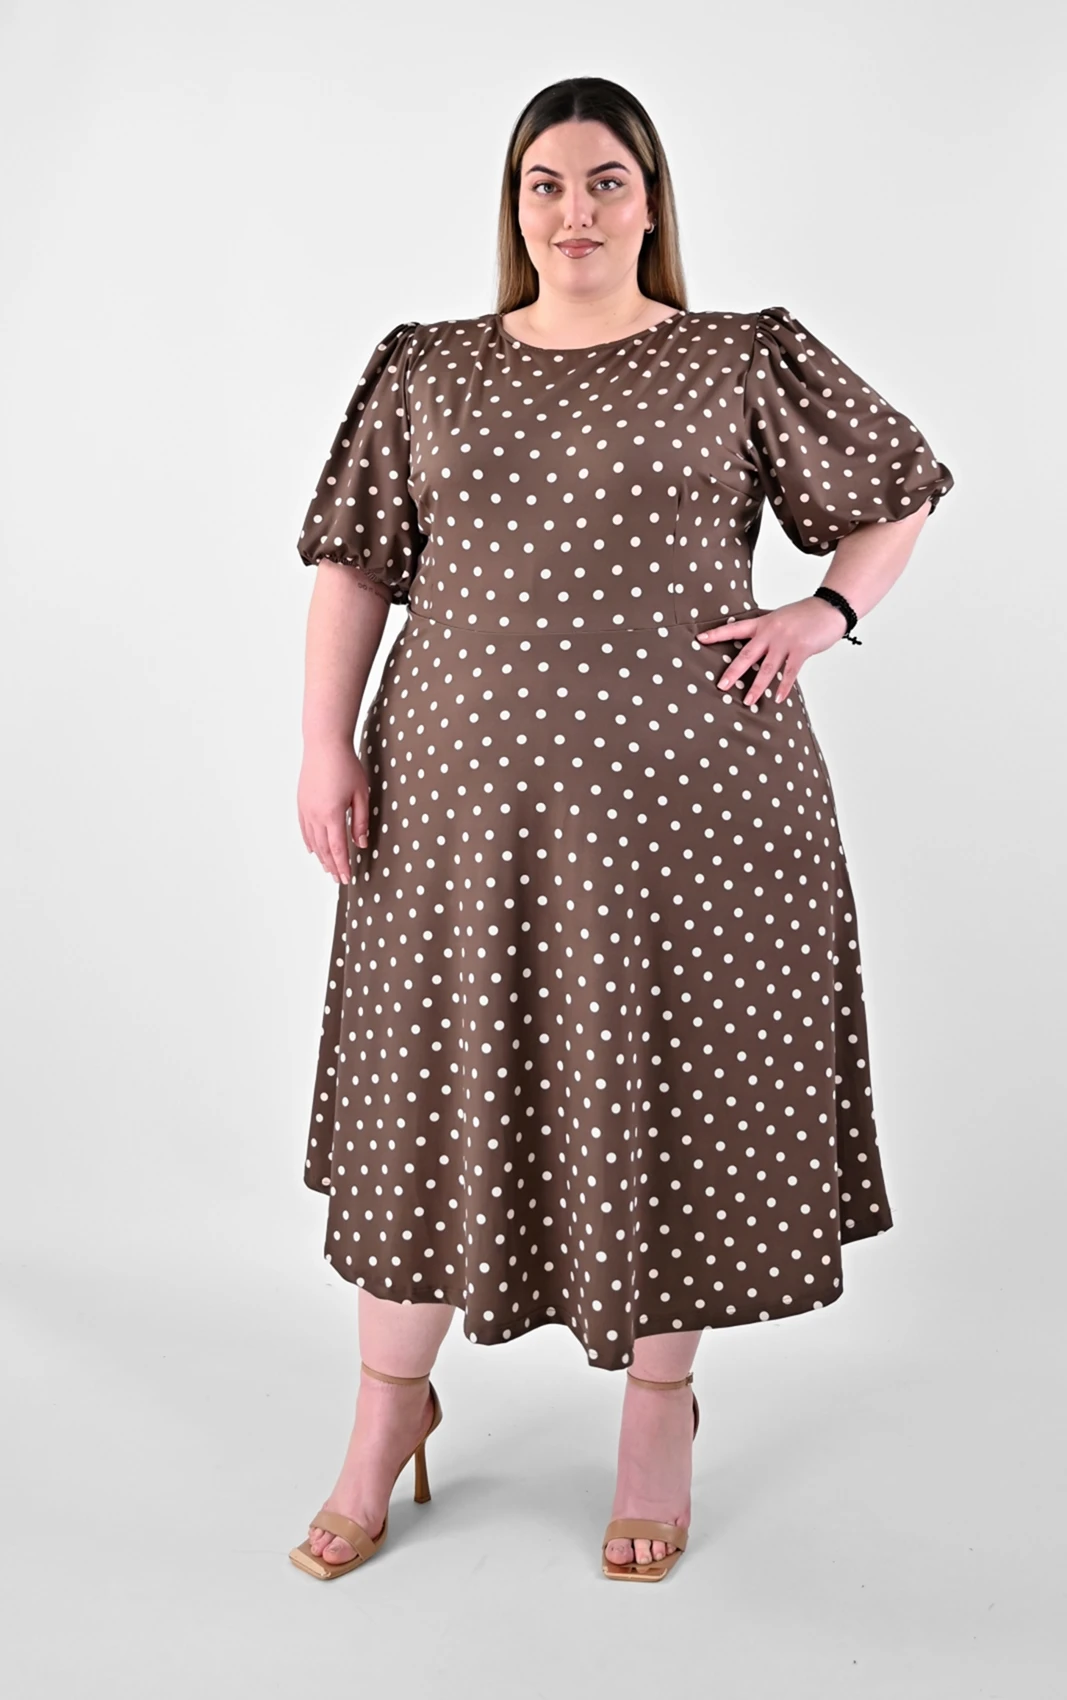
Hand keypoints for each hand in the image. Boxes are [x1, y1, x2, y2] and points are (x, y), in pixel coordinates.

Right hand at [297, 739, 370, 884]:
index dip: (343, 866)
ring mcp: (306, 810)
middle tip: (339, 879)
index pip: (339, 849)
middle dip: (333, 866)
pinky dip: (309, 842)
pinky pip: (304, 829)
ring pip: (313, 841)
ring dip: (321, 857)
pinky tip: (313, 850)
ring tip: (329, 868)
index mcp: (333, 815)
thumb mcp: (361, 794)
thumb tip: (361, 843)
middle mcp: (316, 816)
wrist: (324, 745)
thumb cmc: (346, 766)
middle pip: (324, 849)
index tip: (347, 879)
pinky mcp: (302, 803)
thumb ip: (361, 821)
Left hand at [696, 597, 850, 705]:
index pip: (735, 628)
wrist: (829, 609)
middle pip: (747, 654)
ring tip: (748, 701)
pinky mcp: (801, 650)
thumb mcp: (779, 618)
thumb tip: (752, 649)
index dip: (717, 634)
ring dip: (757, 686)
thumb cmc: (804, 615)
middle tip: (721, 686)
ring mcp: (786, 641)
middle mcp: (771, 632)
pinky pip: (790, 672)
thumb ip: (765, 632)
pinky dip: (784, 687)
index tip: (700, 639)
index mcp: (763, 623)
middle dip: (733, 672)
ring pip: (767, 668)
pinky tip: (779, 698)